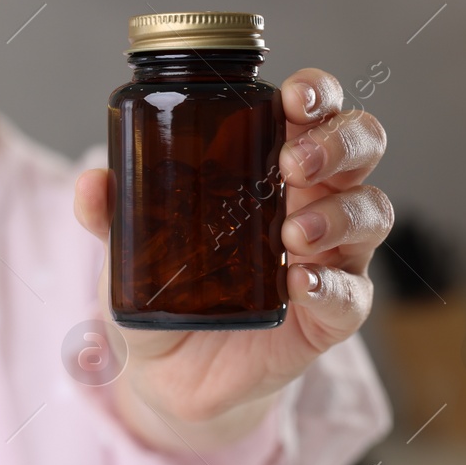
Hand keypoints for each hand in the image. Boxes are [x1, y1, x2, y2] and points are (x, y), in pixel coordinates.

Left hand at [73, 68, 391, 454]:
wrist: (169, 372)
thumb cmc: (167, 286)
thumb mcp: (133, 243)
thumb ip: (114, 211)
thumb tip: (93, 183)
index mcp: (273, 164)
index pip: (315, 111)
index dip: (317, 93)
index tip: (292, 96)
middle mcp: (314, 199)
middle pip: (362, 147)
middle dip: (338, 142)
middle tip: (292, 162)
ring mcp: (329, 257)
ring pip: (372, 213)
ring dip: (338, 214)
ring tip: (292, 234)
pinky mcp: (327, 317)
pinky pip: (351, 296)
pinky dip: (331, 285)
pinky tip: (299, 283)